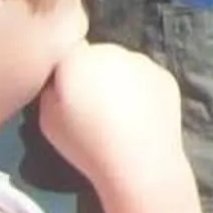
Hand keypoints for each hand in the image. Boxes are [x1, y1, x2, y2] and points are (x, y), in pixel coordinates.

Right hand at [30, 42, 188, 198]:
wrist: (139, 162)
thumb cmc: (85, 143)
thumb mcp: (46, 118)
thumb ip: (50, 88)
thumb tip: (59, 79)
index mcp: (78, 58)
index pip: (67, 52)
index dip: (66, 73)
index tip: (68, 95)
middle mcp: (113, 50)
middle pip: (97, 56)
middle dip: (93, 74)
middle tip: (93, 106)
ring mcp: (144, 62)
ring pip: (123, 66)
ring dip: (118, 81)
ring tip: (118, 115)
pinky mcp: (166, 76)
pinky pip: (145, 78)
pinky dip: (141, 91)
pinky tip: (138, 116)